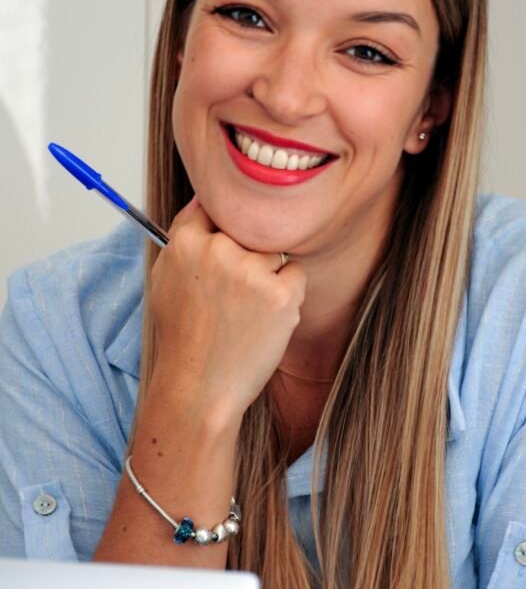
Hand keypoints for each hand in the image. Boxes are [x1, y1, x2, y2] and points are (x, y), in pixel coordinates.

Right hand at [149, 198, 305, 419]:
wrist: (200, 388)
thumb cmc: (183, 337)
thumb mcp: (166, 280)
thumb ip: (185, 237)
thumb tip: (206, 200)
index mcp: (186, 243)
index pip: (216, 207)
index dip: (224, 226)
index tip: (226, 246)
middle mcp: (218, 251)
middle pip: (250, 229)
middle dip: (247, 255)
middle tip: (232, 296)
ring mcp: (251, 272)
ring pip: (274, 252)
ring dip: (268, 275)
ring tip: (245, 312)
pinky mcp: (281, 295)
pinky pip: (296, 274)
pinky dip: (288, 293)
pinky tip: (263, 320)